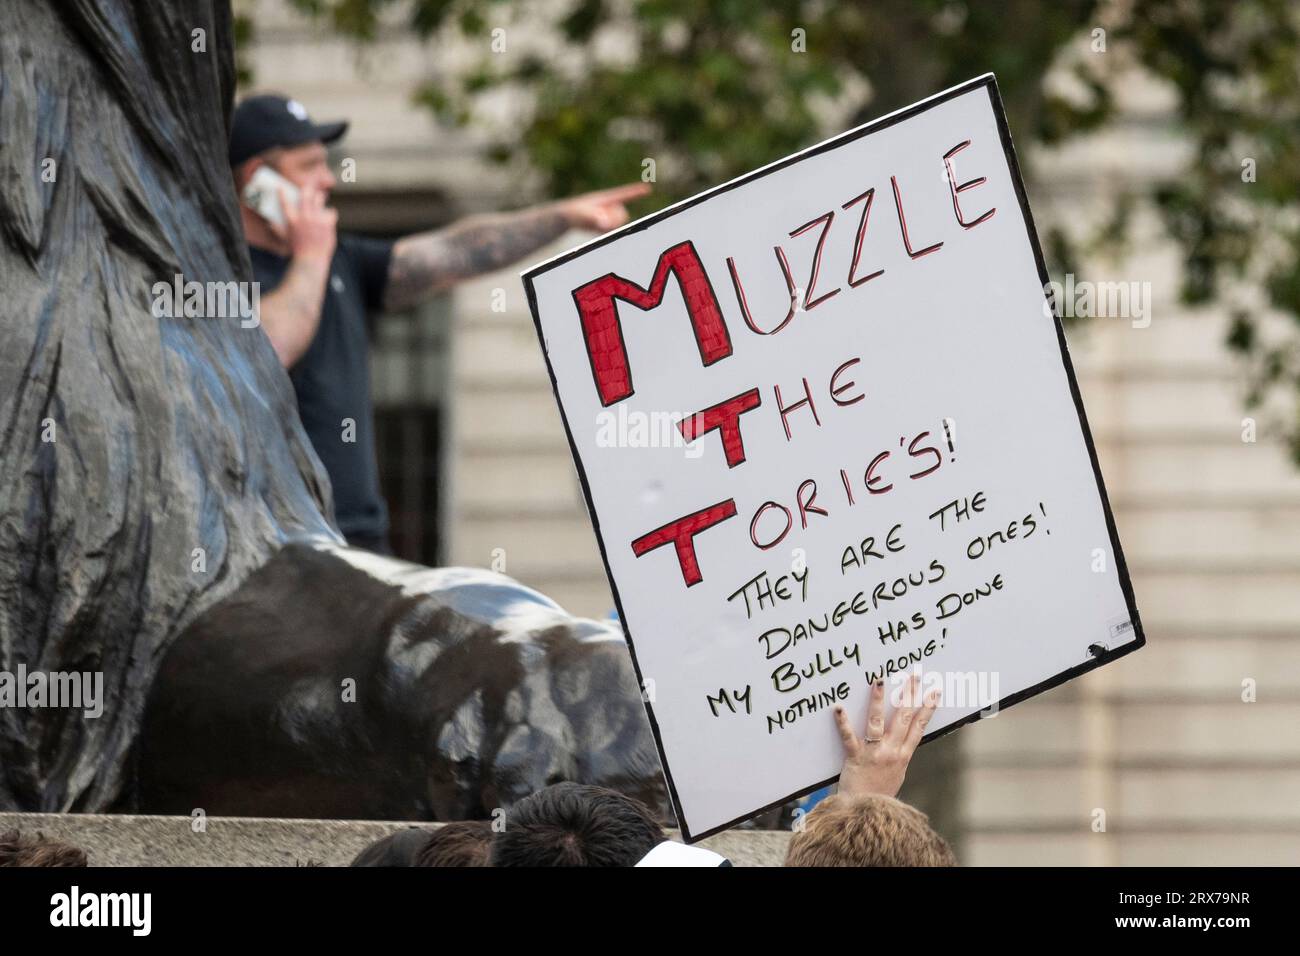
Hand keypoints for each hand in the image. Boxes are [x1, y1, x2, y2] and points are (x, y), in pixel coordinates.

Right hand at [273, 182, 336, 263]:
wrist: (312, 260)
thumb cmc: (297, 250)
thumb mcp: (285, 239)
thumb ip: (277, 229)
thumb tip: (270, 224)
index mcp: (292, 220)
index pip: (285, 202)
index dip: (282, 193)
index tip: (281, 187)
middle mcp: (304, 217)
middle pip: (306, 195)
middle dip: (307, 189)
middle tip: (309, 189)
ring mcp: (317, 219)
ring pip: (320, 200)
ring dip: (320, 198)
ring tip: (320, 198)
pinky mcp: (328, 224)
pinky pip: (331, 212)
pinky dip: (330, 213)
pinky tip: (329, 216)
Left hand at [556, 182, 651, 232]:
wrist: (564, 218)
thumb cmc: (572, 212)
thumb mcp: (583, 214)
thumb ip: (594, 218)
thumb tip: (606, 224)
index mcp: (606, 197)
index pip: (625, 194)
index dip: (636, 192)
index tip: (648, 188)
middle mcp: (609, 205)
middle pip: (623, 214)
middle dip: (616, 219)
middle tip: (602, 221)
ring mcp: (607, 215)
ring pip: (619, 222)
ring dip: (610, 225)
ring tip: (596, 224)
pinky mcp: (604, 225)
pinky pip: (614, 228)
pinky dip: (609, 229)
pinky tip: (600, 228)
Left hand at [833, 675, 939, 798]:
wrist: (864, 811)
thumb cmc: (879, 793)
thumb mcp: (898, 773)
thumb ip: (900, 754)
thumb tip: (906, 738)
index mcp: (903, 755)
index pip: (919, 727)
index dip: (928, 709)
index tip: (935, 691)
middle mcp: (892, 752)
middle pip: (903, 719)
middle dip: (910, 695)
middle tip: (915, 675)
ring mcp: (874, 754)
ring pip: (878, 722)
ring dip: (879, 700)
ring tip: (878, 680)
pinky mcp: (855, 757)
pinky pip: (849, 737)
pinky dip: (843, 722)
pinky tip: (838, 708)